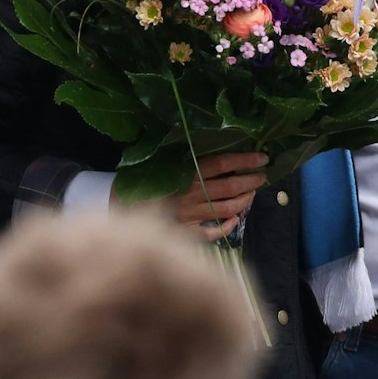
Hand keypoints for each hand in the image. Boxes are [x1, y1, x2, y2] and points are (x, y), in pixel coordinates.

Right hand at [118, 151, 267, 241]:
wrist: (114, 209)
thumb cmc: (137, 181)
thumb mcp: (159, 161)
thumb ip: (183, 155)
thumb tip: (209, 144)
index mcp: (184, 173)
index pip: (223, 163)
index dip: (245, 159)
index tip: (262, 157)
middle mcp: (191, 194)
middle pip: (230, 186)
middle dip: (251, 180)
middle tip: (263, 176)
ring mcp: (190, 216)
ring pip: (227, 209)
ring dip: (245, 201)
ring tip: (252, 193)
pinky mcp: (185, 234)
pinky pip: (213, 233)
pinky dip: (227, 227)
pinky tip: (234, 220)